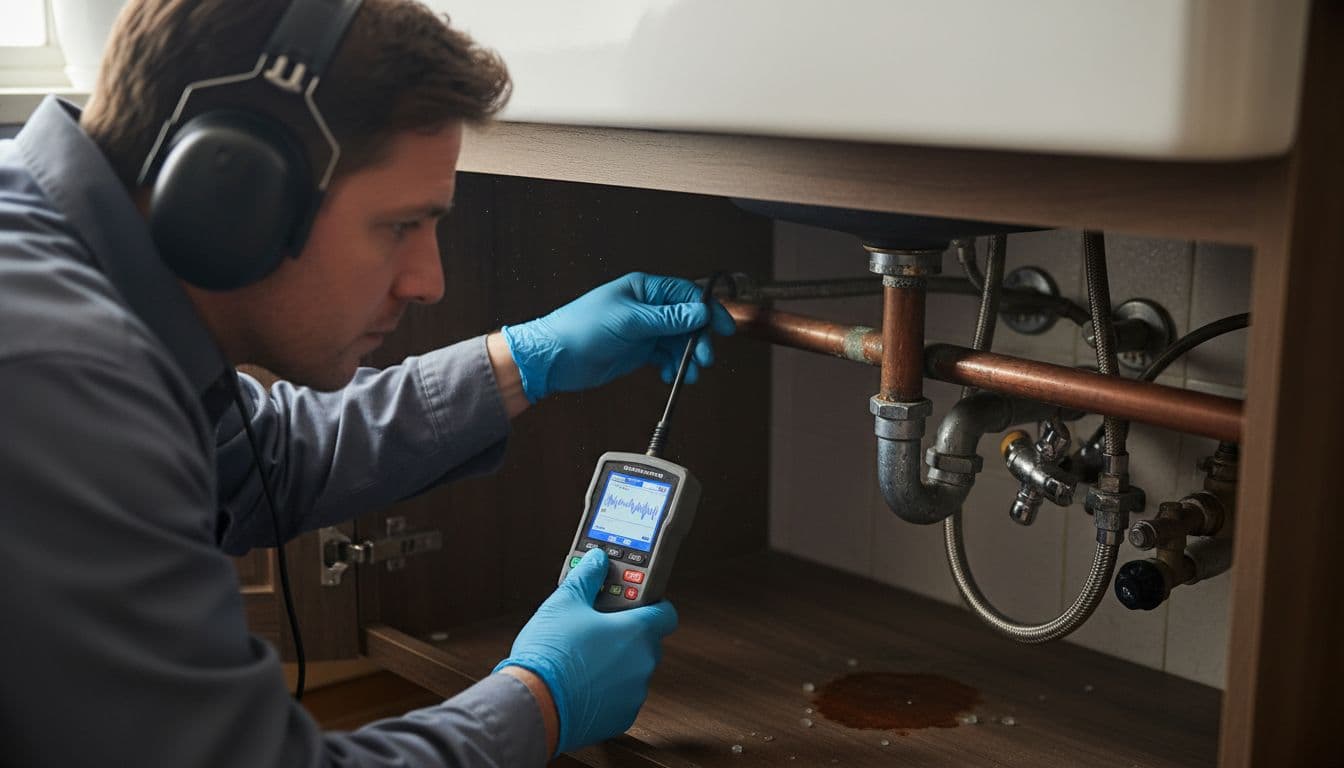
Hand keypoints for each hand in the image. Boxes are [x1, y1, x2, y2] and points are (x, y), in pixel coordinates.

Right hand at [493, 549, 677, 754]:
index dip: (651, 604)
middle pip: (646, 642)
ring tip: (581, 658)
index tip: (633, 601)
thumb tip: (597, 559)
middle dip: (625, 634)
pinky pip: (620, 698)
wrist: (533, 705)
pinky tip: (580, 684)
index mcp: (637, 632)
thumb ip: (587, 577)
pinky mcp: (621, 719)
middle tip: (596, 628)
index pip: (665, 612)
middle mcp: (643, 663)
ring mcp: (634, 694)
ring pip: (632, 671)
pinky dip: (606, 691)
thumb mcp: (564, 602)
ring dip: (615, 664)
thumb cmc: (550, 654)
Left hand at [500, 272, 734, 402]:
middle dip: (698, 340)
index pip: (685, 294)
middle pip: (686, 320)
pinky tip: (670, 374)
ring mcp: (642, 329)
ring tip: (689, 373)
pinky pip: (663, 356)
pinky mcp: (636, 350)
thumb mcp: (629, 321)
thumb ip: (667, 318)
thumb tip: (699, 313)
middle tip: (704, 358)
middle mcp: (645, 307)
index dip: (706, 310)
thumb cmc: (580, 329)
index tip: (722, 327)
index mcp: (643, 289)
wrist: (554, 357)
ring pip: (677, 341)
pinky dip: (671, 366)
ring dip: (686, 357)